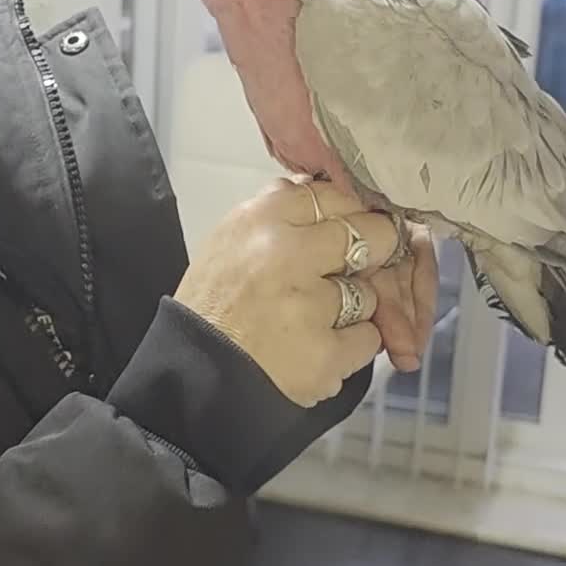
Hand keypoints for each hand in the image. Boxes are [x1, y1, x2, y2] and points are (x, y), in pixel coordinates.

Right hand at [174, 178, 437, 407]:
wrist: (193, 379)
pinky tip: (318, 350)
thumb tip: (318, 185)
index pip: (332, 194)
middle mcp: (286, 255)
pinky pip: (368, 338)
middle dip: (373, 251)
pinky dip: (351, 348)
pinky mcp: (325, 354)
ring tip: (313, 322)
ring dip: (354, 308)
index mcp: (259, 219)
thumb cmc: (213, 307)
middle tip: (356, 270)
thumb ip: (276, 212)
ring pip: (369, 292)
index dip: (350, 213)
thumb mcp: (229, 240)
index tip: (349, 229)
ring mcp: (309, 306)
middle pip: (368, 234)